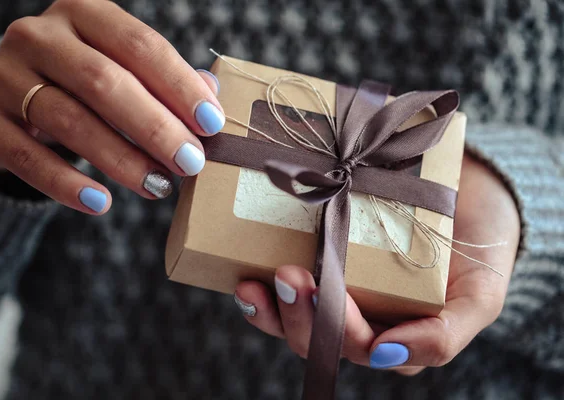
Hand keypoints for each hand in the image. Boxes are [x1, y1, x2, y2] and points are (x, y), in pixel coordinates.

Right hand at [0, 0, 223, 213]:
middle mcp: (40, 35)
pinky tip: (101, 203)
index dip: (180, 86)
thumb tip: (213, 97)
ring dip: (121, 160)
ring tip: (158, 187)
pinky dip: (66, 184)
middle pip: (104, 82)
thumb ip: (163, 81)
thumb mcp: (121, 69)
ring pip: (69, 120)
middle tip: (190, 163)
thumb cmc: (82, 85)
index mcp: (84, 13)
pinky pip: (27, 157)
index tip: (212, 125)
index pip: (140, 45)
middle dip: (155, 127)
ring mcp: (4, 74)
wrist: (9, 99)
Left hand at [234, 153, 519, 372]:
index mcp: (395, 330)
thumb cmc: (480, 243)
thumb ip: (444, 336)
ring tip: (254, 282)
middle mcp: (360, 313)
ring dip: (270, 305)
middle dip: (299, 314)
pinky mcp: (315, 255)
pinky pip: (280, 281)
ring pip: (292, 316)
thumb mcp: (481, 296)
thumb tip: (383, 356)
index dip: (340, 330)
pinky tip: (245, 273)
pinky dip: (260, 282)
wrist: (470, 185)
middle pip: (318, 335)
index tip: (336, 297)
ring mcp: (335, 285)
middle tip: (290, 275)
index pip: (358, 346)